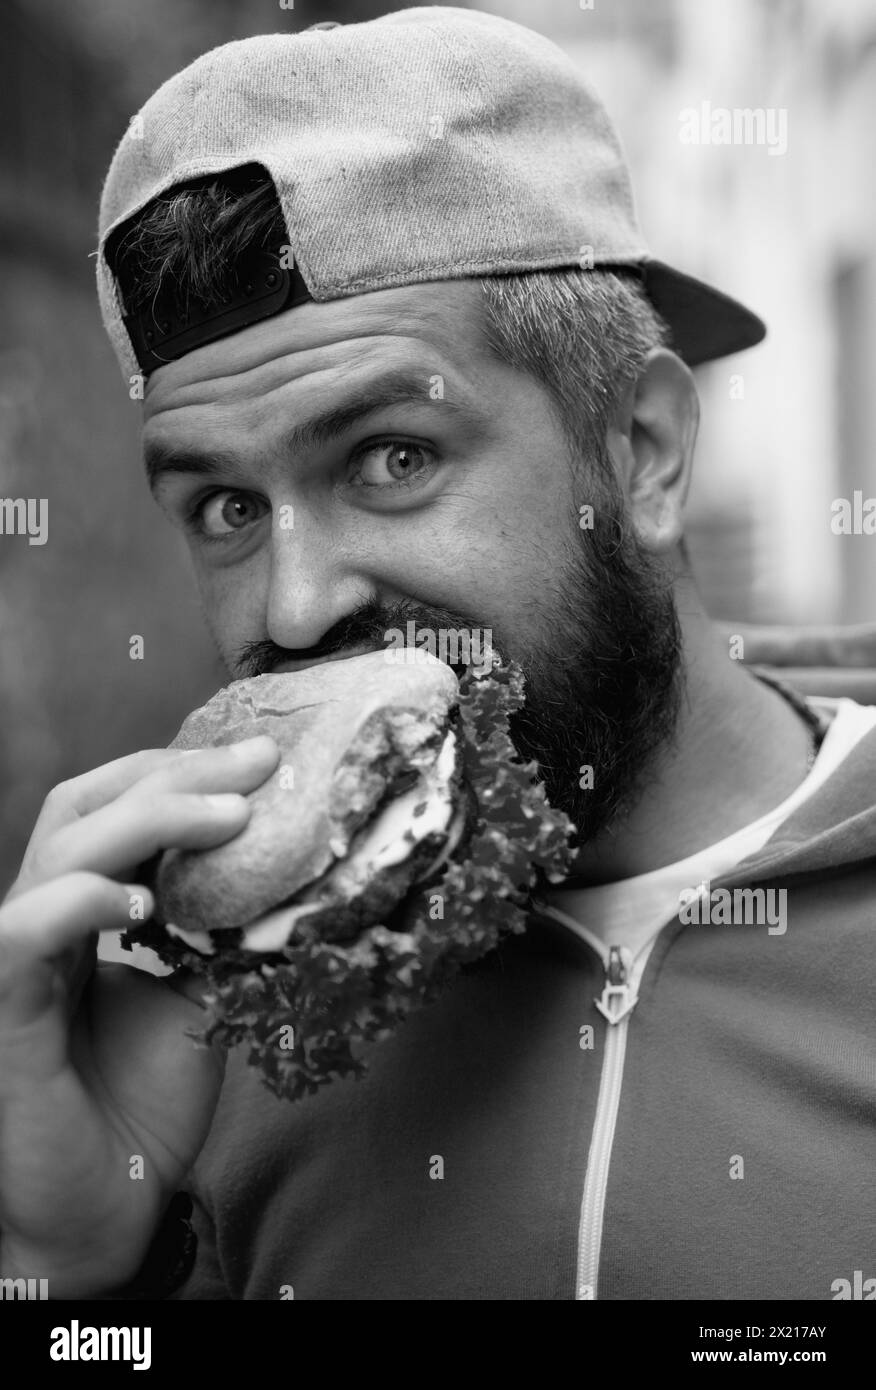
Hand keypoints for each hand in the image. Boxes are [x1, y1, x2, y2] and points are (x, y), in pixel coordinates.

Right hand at [0, 735, 278, 1295]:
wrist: (107, 1208)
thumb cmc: (140, 1106)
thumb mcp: (198, 999)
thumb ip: (217, 935)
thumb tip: (280, 876)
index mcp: (82, 906)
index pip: (115, 805)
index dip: (183, 773)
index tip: (265, 761)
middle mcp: (42, 915)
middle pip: (89, 803)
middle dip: (177, 772)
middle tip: (258, 762)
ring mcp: (17, 956)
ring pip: (61, 848)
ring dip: (149, 819)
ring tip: (230, 818)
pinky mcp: (5, 1007)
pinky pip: (22, 931)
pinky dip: (78, 901)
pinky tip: (138, 901)